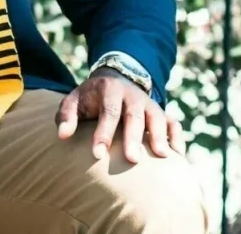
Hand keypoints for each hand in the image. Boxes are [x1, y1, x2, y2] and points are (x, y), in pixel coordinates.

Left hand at [56, 67, 184, 163]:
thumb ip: (66, 116)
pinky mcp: (161, 112)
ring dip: (159, 136)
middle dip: (133, 137)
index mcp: (109, 90)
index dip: (103, 133)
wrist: (114, 80)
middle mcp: (132, 95)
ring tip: (162, 156)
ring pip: (157, 117)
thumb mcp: (74, 101)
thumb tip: (62, 135)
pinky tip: (178, 155)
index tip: (98, 154)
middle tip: (132, 159)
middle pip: (134, 116)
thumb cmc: (90, 98)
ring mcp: (148, 104)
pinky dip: (177, 137)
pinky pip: (173, 123)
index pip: (108, 111)